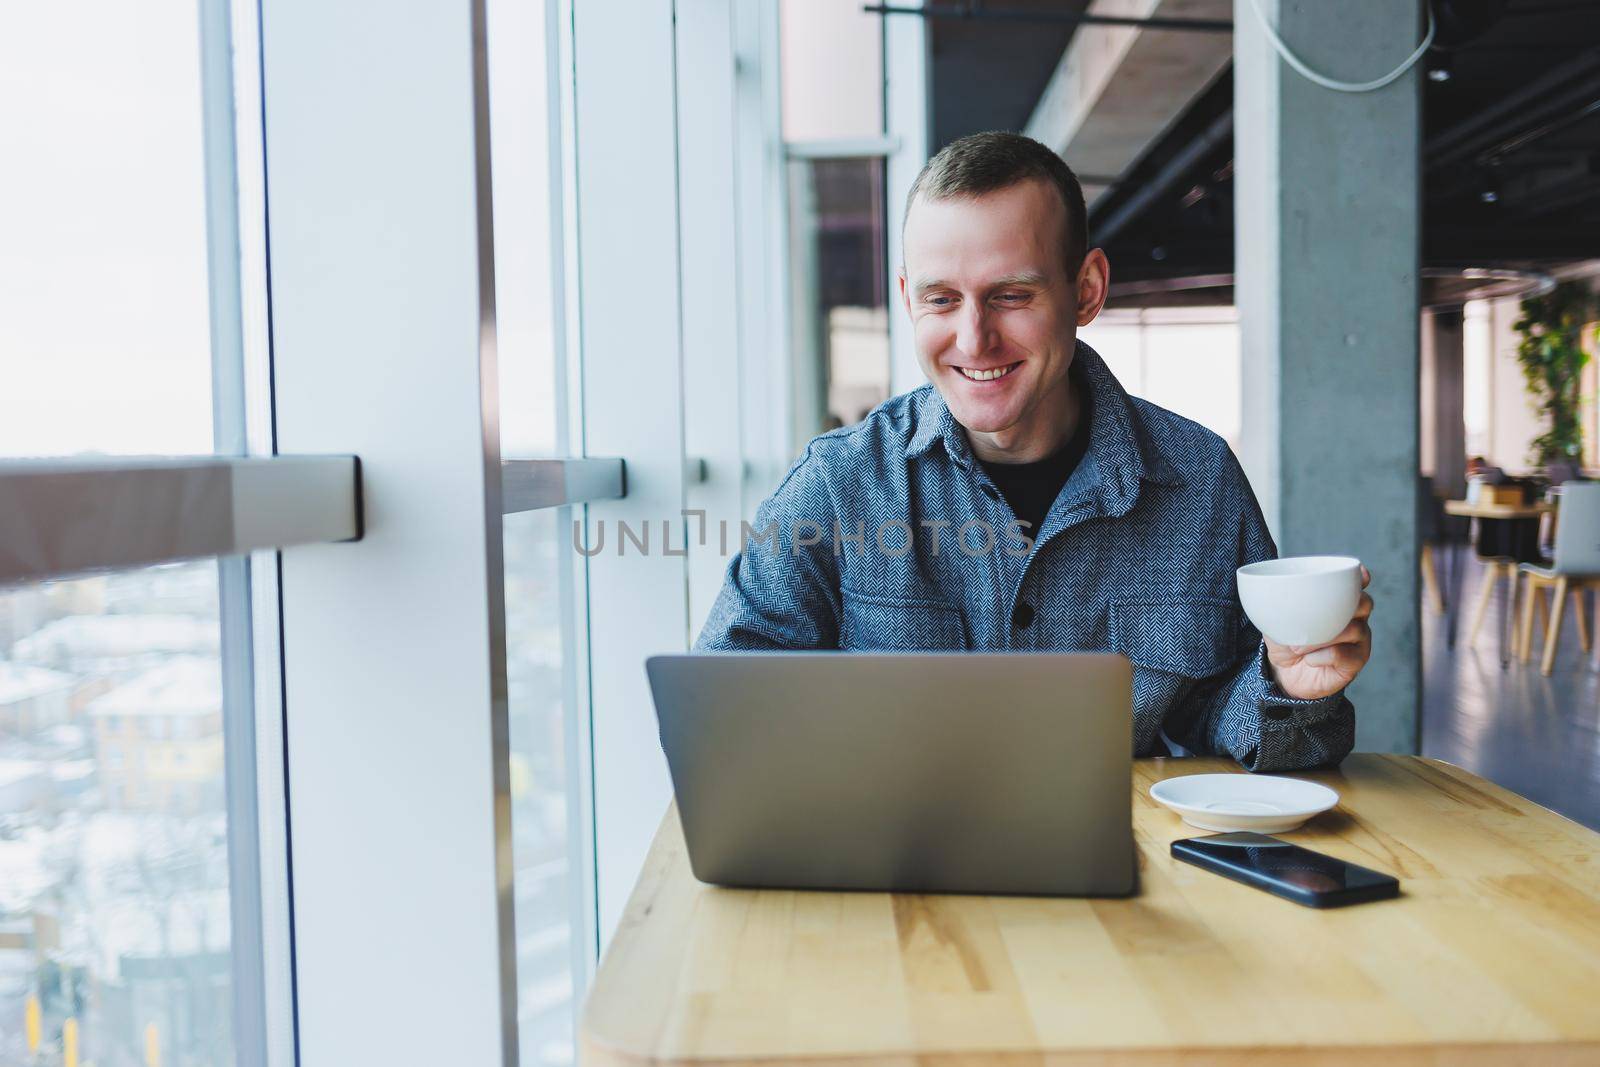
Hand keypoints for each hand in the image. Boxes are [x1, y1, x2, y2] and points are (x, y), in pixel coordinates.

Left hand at [1264, 566, 1373, 700]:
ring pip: (1353, 629)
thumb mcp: (1276, 618)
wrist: (1285, 673)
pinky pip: (1347, 655)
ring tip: (1297, 647)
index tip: (1359, 574)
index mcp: (1339, 602)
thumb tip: (1267, 590)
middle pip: (1364, 603)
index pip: (1357, 584)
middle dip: (1344, 607)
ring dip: (1322, 638)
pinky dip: (1324, 655)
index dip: (1361, 577)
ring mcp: (1358, 640)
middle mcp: (1355, 618)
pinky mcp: (1355, 661)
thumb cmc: (1286, 640)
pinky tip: (1310, 659)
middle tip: (1312, 618)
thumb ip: (1278, 603)